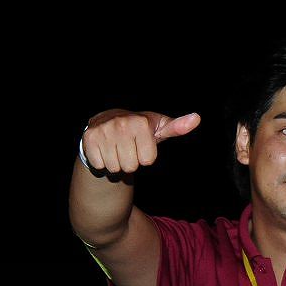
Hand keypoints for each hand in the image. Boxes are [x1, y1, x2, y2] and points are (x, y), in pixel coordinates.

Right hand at [79, 109, 200, 173]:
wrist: (108, 121)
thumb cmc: (140, 128)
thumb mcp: (160, 127)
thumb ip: (178, 126)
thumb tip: (197, 118)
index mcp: (140, 122)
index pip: (148, 160)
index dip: (146, 156)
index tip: (142, 145)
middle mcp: (121, 124)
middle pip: (131, 166)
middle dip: (131, 161)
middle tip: (128, 148)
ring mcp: (103, 131)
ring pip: (115, 168)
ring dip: (117, 162)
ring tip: (117, 149)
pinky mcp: (88, 139)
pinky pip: (100, 165)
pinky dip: (102, 162)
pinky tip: (105, 150)